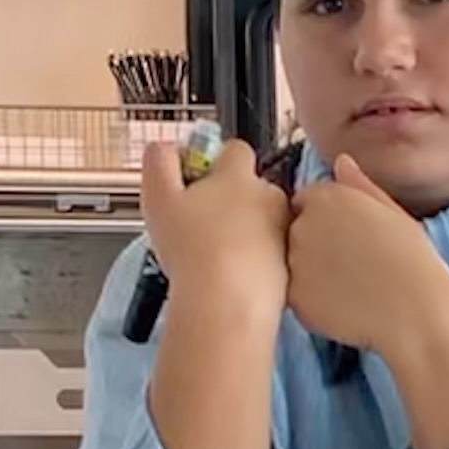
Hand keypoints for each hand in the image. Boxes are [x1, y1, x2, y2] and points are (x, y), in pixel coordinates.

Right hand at [142, 137, 289, 324]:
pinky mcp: (290, 263)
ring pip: (264, 221)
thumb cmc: (192, 251)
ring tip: (220, 255)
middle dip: (234, 200)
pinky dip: (258, 260)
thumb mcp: (158, 198)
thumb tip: (163, 148)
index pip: (234, 150)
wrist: (226, 300)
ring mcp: (282, 230)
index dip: (217, 162)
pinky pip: (273, 254)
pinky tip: (234, 275)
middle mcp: (268, 197)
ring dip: (247, 231)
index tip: (200, 180)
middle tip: (206, 224)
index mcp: (236, 176)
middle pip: (252, 187)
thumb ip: (158, 164)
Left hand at [286, 153, 448, 353]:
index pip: (308, 200)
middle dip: (313, 242)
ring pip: (293, 263)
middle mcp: (302, 224)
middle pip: (296, 229)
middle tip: (349, 262)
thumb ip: (359, 185)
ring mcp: (294, 262)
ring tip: (349, 285)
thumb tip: (341, 162)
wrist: (414, 309)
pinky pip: (296, 295)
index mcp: (326, 197)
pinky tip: (343, 305)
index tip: (346, 235)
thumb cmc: (412, 259)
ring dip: (310, 271)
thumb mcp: (393, 211)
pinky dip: (312, 300)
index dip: (327, 218)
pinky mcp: (293, 297)